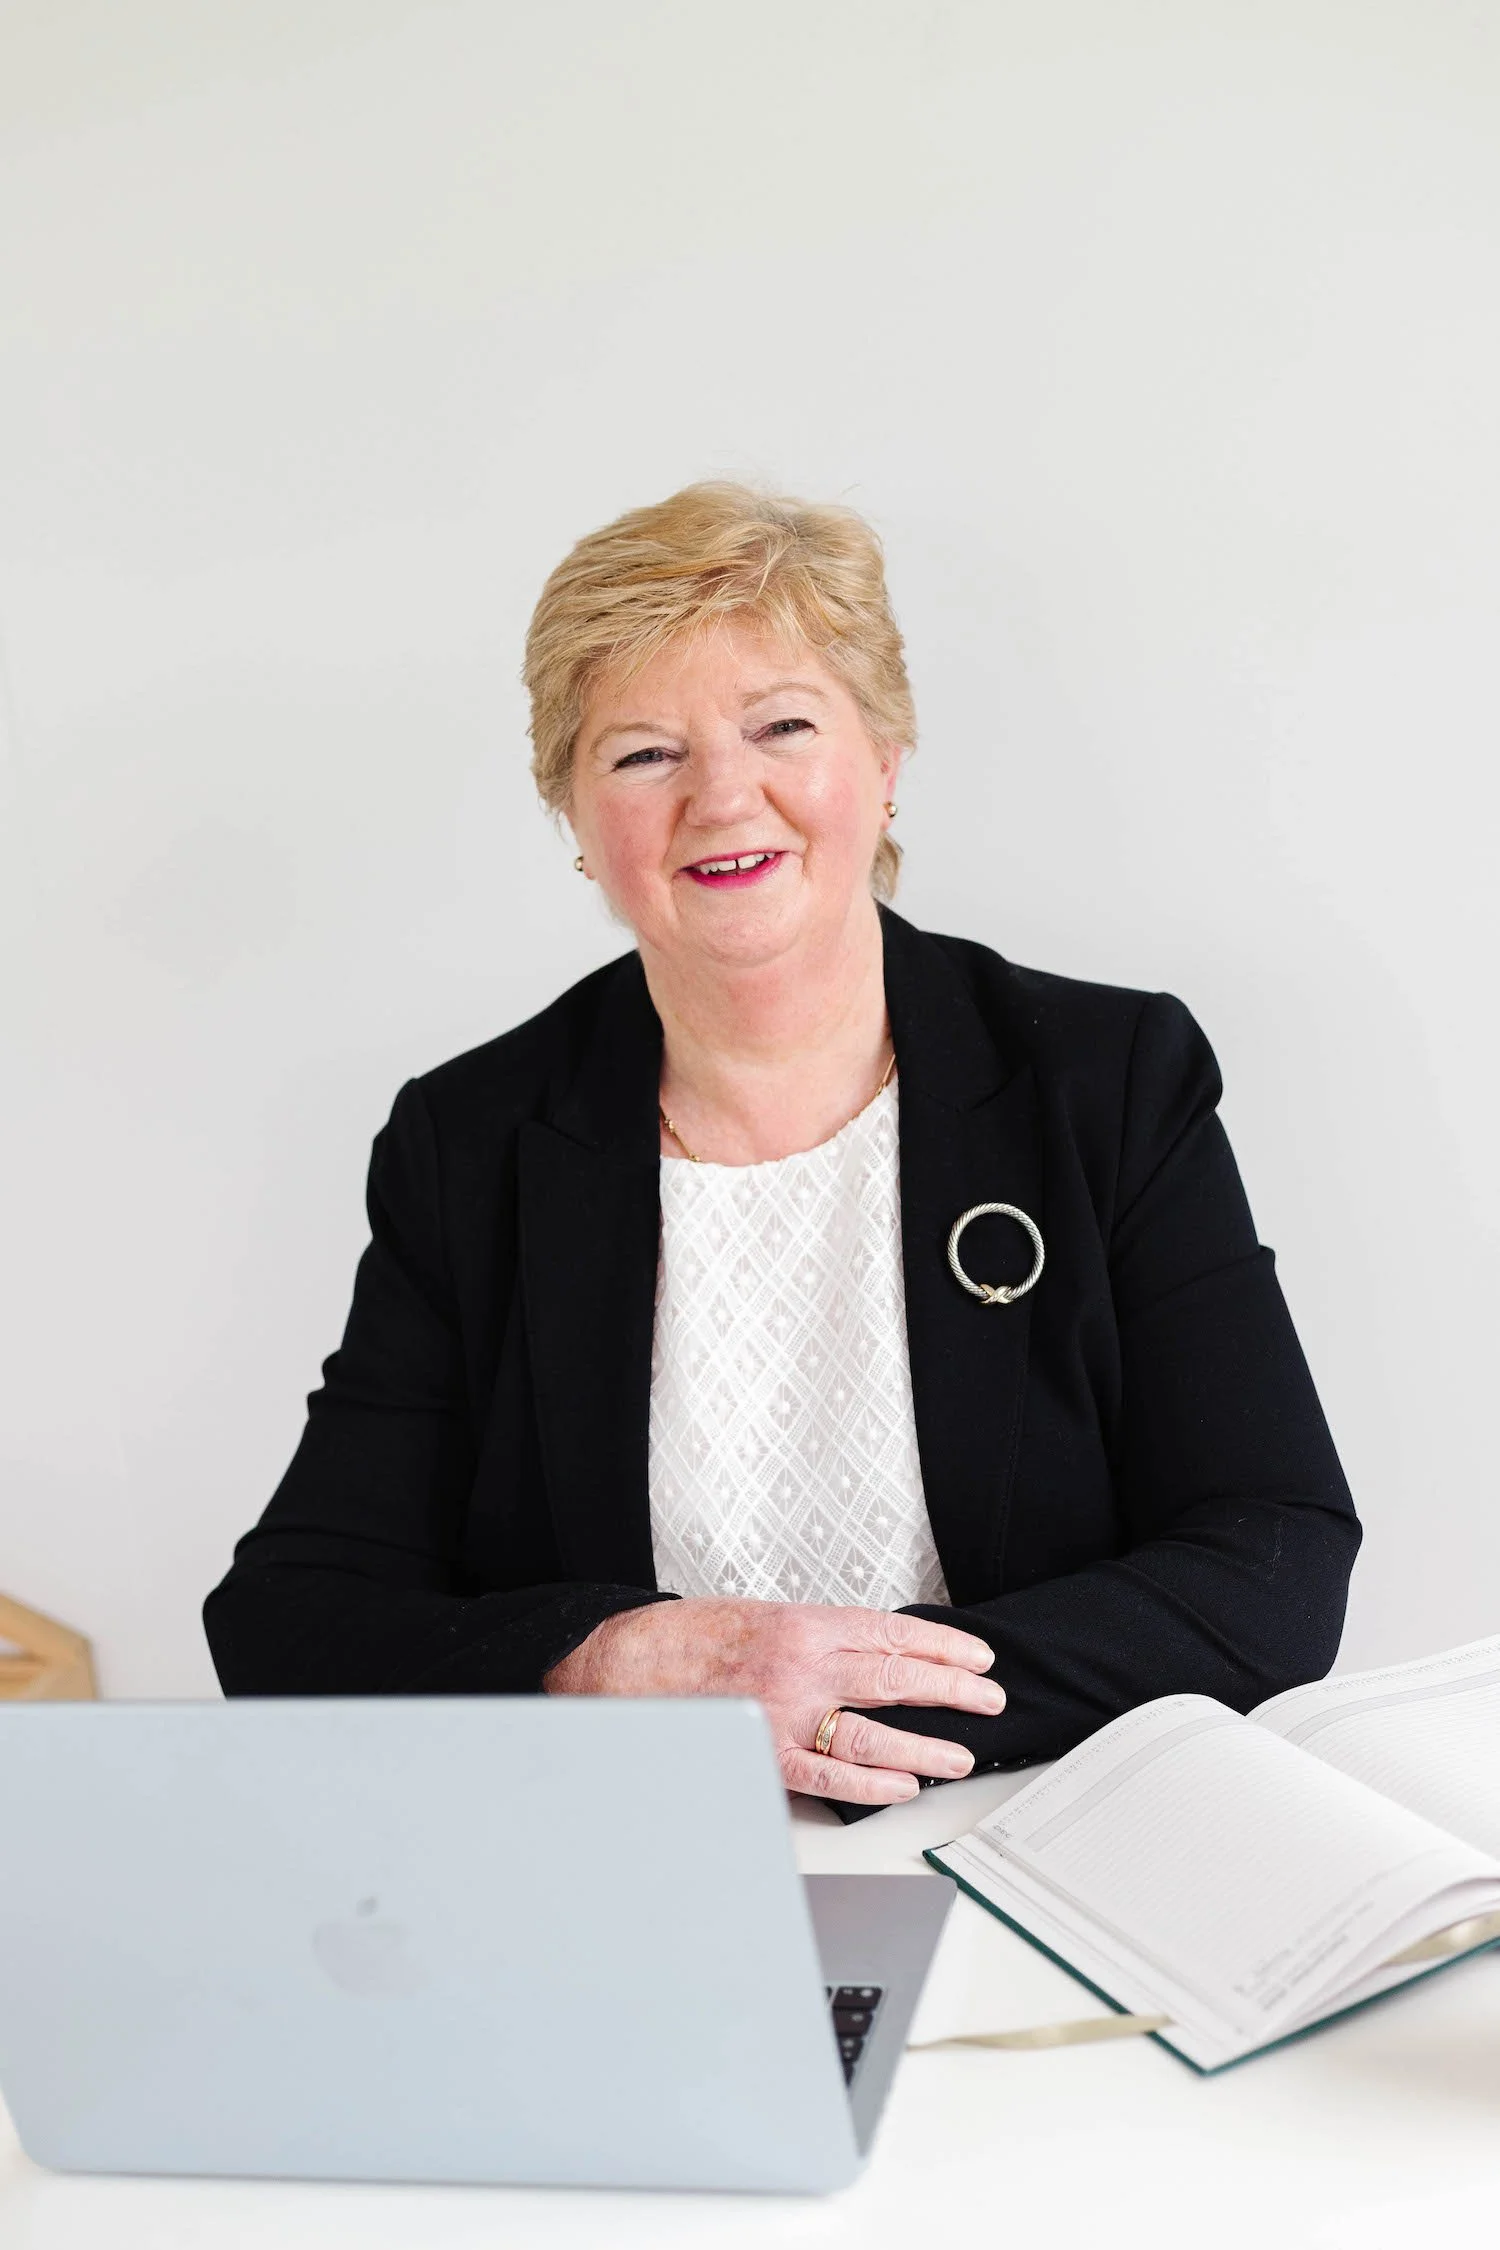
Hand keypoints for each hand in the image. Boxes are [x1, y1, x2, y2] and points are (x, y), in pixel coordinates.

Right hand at [543, 1598, 1004, 1806]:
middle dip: (953, 1688)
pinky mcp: (765, 1754)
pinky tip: (905, 1783)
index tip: (976, 1655)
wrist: (624, 1663)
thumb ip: (817, 1634)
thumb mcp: (761, 1614)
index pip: (892, 1633)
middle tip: (990, 1696)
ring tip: (963, 1749)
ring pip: (874, 1730)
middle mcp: (802, 1666)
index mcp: (803, 1623)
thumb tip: (874, 1650)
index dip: (942, 1645)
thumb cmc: (689, 1638)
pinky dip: (873, 1781)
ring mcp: (785, 1714)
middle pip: (896, 1677)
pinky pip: (830, 1773)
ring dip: (926, 1743)